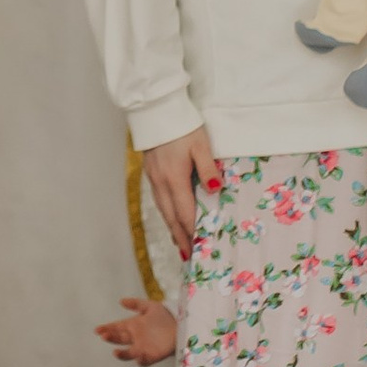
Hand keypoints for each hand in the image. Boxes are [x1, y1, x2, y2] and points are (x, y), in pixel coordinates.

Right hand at [95, 295, 175, 364]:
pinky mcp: (152, 356)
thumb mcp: (151, 307)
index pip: (117, 327)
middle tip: (104, 335)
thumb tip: (121, 301)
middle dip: (111, 338)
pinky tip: (139, 357)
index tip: (97, 330)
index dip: (107, 328)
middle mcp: (136, 338)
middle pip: (120, 339)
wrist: (182, 326)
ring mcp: (143, 348)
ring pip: (129, 353)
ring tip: (116, 352)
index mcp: (134, 326)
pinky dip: (141, 360)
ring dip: (122, 354)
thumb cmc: (166, 317)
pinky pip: (144, 361)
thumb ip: (136, 304)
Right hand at [141, 126, 220, 253]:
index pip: (184, 212)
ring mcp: (153, 178)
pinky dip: (166, 214)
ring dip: (172, 228)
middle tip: (189, 257)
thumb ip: (208, 168)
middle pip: (171, 217)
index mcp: (174, 178)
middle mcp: (161, 182)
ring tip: (180, 243)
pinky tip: (170, 217)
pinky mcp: (151, 172)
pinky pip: (159, 200)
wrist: (156, 110)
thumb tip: (216, 191)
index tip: (199, 249)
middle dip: (181, 237)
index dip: (192, 232)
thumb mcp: (201, 144)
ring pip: (162, 210)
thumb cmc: (182, 125)